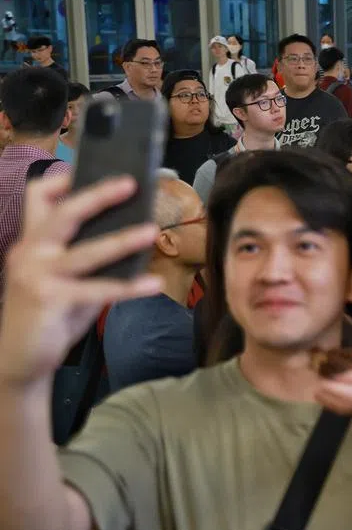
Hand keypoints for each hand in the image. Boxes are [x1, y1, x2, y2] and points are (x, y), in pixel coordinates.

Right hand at [0, 174, 161, 386]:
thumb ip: (83, 254)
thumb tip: (130, 230)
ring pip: (86, 252)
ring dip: (122, 241)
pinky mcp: (50, 301)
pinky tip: (154, 284)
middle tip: (130, 184)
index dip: (60, 181)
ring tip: (152, 231)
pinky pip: (98, 290)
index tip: (87, 170)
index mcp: (32, 242)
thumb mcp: (60, 277)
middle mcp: (30, 253)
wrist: (19, 359)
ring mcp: (37, 276)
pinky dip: (129, 286)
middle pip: (63, 215)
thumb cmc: (47, 312)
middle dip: (97, 196)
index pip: (37, 198)